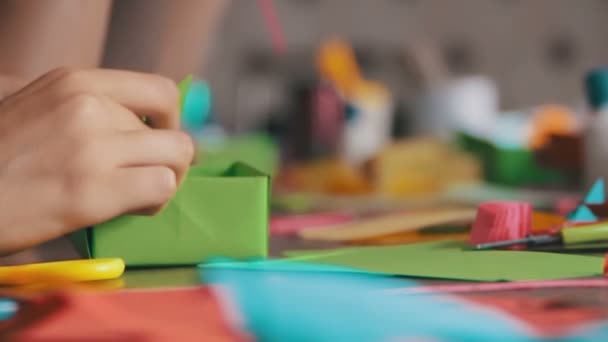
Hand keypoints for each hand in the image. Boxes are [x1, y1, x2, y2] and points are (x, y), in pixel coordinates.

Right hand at [0, 68, 193, 253]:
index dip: (171, 121)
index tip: (161, 140)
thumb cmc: (2, 157)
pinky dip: (154, 202)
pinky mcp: (92, 190)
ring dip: (166, 182)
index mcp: (75, 82)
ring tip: (137, 195)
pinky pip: (161, 187)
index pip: (161, 90)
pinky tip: (130, 209)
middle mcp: (88, 106)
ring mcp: (91, 146)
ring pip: (176, 158)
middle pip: (174, 133)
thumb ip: (85, 106)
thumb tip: (136, 118)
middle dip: (169, 161)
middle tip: (147, 177)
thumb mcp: (39, 108)